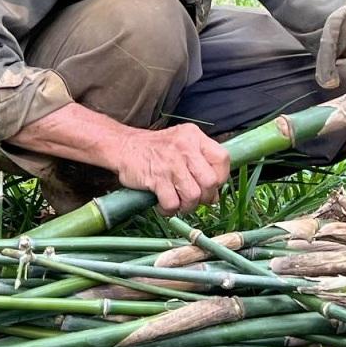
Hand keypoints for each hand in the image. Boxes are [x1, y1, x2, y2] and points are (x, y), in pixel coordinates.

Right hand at [103, 123, 230, 214]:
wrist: (123, 146)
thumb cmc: (155, 149)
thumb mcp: (182, 143)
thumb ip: (200, 162)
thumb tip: (214, 193)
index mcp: (194, 137)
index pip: (222, 159)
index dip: (220, 177)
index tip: (211, 185)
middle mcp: (185, 147)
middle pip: (210, 181)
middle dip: (204, 197)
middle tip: (194, 198)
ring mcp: (170, 163)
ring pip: (193, 195)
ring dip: (187, 206)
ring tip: (178, 202)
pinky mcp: (156, 178)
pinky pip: (172, 203)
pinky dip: (168, 209)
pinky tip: (163, 203)